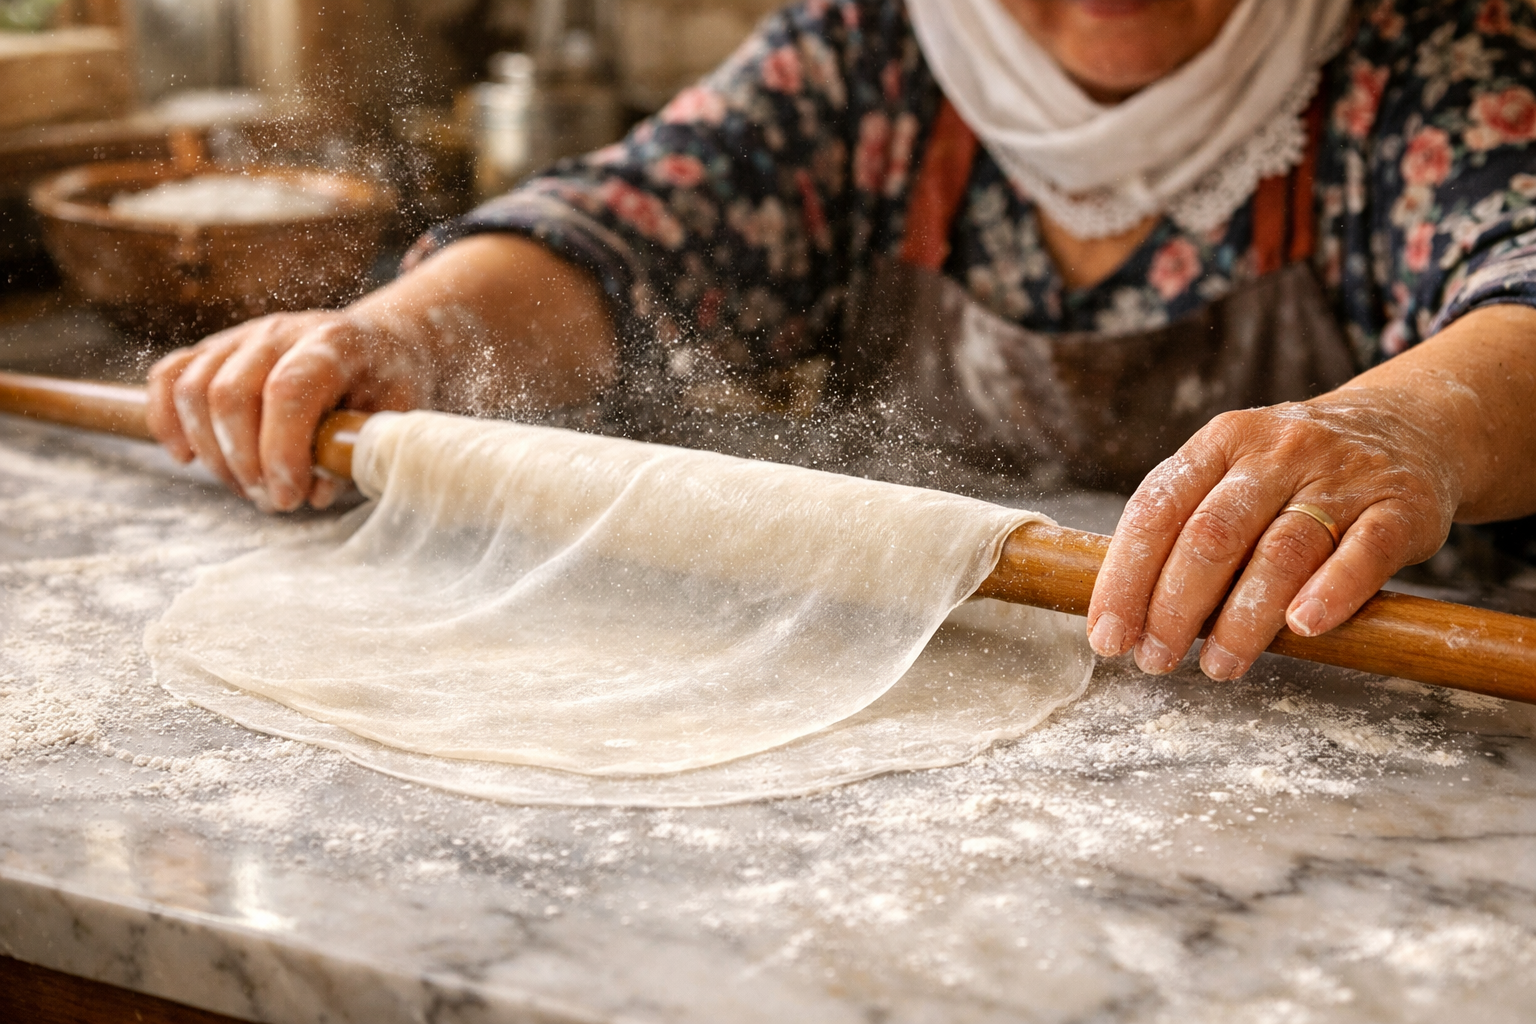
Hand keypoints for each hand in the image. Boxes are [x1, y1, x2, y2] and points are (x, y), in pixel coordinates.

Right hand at [146, 310, 433, 511]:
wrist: (380, 344)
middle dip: (244, 462)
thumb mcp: (392, 418)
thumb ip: (356, 453)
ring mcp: (242, 337)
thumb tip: (310, 492)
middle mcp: (281, 332)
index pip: (288, 390)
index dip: (281, 452)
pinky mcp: (214, 350)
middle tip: (273, 500)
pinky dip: (167, 420)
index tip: (291, 497)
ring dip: (212, 453)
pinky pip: (169, 377)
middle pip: (231, 393)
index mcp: (334, 342)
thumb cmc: (388, 385)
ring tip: (247, 487)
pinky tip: (187, 457)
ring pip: (194, 390)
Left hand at [1084, 389, 1461, 680]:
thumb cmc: (1295, 473)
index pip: (1156, 510)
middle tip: (1157, 660)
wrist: (1409, 425)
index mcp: (1221, 442)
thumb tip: (1127, 616)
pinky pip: (1362, 554)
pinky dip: (1330, 593)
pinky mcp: (1400, 508)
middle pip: (1212, 536)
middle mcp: (1277, 452)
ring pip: (1281, 552)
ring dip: (1242, 620)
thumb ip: (1185, 528)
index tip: (1107, 636)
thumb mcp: (1233, 473)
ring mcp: (1341, 477)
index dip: (1125, 578)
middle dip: (1174, 608)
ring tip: (1219, 666)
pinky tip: (1302, 628)